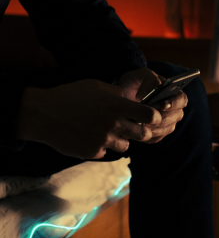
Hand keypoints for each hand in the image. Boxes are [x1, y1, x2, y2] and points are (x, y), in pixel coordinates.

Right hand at [17, 79, 160, 158]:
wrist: (44, 114)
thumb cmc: (70, 95)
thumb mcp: (95, 85)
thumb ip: (116, 93)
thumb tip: (128, 99)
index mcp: (116, 106)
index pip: (149, 115)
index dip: (154, 117)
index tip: (153, 118)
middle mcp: (113, 124)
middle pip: (142, 134)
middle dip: (141, 132)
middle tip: (134, 128)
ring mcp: (103, 140)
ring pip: (125, 146)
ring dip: (120, 140)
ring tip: (106, 132)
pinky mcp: (93, 152)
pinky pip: (105, 152)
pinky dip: (101, 146)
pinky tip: (89, 137)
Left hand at [119, 69, 187, 142]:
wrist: (124, 95)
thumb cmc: (136, 83)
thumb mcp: (141, 75)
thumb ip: (151, 79)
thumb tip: (156, 90)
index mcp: (174, 93)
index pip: (182, 100)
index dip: (174, 103)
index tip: (162, 105)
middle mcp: (175, 110)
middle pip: (175, 117)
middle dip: (160, 118)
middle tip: (146, 117)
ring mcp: (168, 123)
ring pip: (166, 129)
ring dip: (153, 128)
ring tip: (139, 124)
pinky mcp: (158, 134)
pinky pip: (156, 138)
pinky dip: (147, 135)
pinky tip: (136, 130)